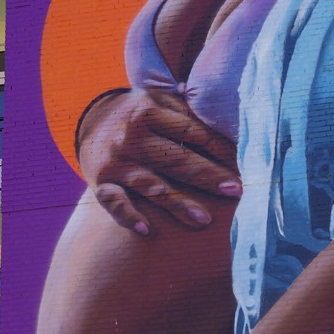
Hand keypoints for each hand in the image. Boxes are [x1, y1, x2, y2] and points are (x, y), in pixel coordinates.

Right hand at [77, 87, 241, 233]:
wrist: (89, 124)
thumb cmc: (139, 116)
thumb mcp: (158, 103)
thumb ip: (188, 113)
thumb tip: (234, 129)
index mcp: (148, 112)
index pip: (192, 132)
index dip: (219, 149)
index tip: (244, 164)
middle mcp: (131, 136)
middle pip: (175, 159)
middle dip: (207, 176)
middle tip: (236, 191)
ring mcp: (116, 162)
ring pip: (150, 184)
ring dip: (177, 203)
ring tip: (203, 220)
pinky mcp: (101, 183)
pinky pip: (114, 203)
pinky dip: (128, 216)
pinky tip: (147, 231)